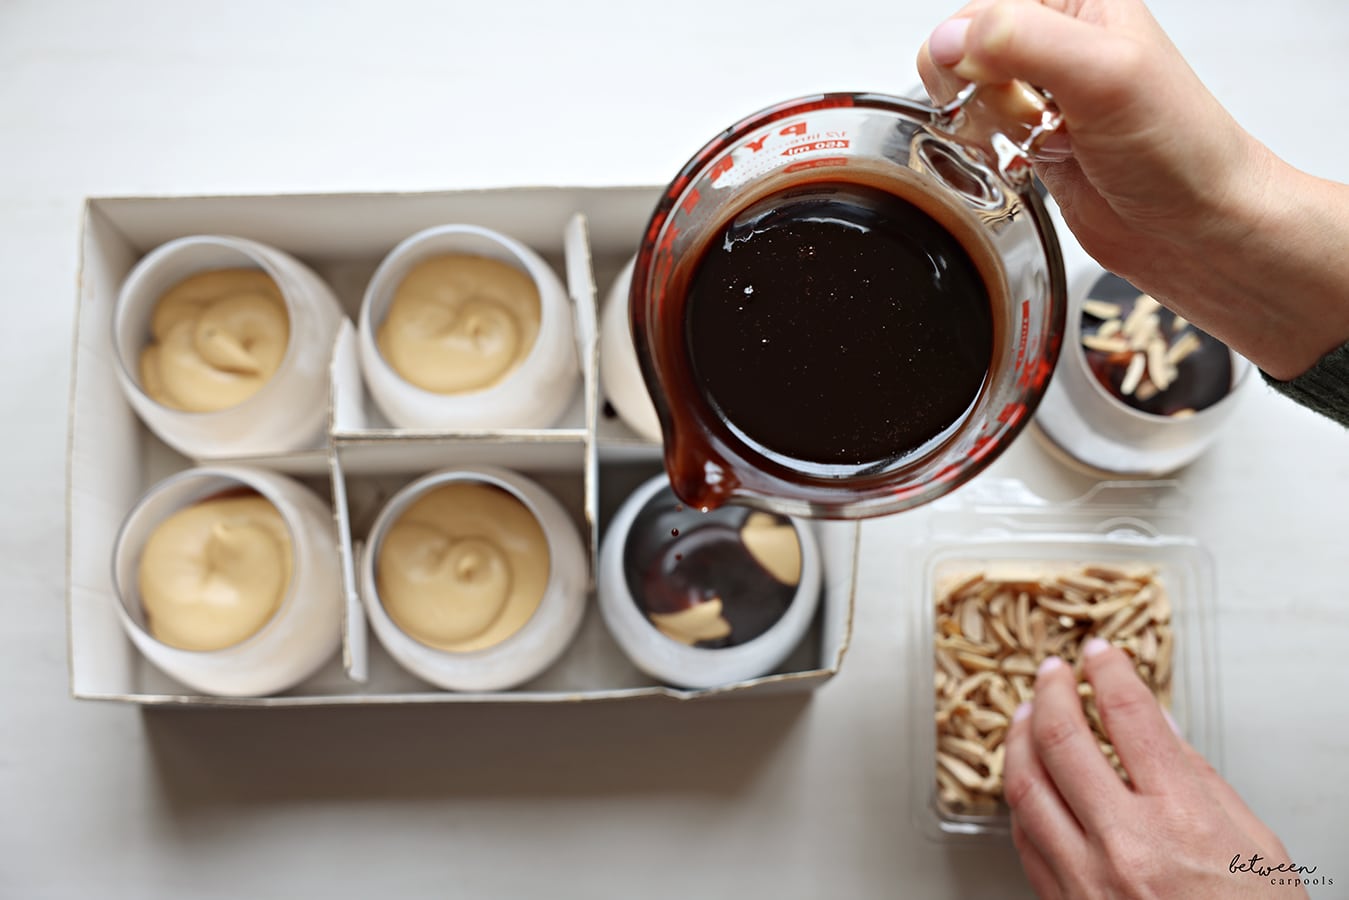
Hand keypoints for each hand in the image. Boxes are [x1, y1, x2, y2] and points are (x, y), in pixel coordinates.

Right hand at [916, 0, 1348, 380]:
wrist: (1197, 227)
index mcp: (1076, 2)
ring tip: (1043, 142)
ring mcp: (1043, 93)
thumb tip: (948, 41)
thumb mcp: (1103, 76)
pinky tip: (1031, 163)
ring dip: (991, 129)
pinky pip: (979, 136)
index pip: (980, 10)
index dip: (975, 53)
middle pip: (963, 54)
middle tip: (1034, 118)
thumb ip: (1021, 42)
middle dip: (983, 95)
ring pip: (966, 97)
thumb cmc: (1178, 148)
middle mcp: (1058, 41)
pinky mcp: (1033, 139)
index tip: (1007, 88)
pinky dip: (992, 155)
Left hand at [1004, 638, 1306, 897]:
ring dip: (1018, 739)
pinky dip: (1020, 799)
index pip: (1129, 718)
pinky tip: (1026, 780)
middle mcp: (1123, 846)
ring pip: (1024, 787)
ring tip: (1024, 713)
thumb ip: (1199, 779)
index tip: (1101, 654)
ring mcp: (1084, 880)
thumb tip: (1157, 725)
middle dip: (1051, 692)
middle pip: (1061, 741)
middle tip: (1052, 671)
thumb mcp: (1255, 846)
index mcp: (1181, 821)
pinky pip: (1023, 839)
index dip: (1110, 673)